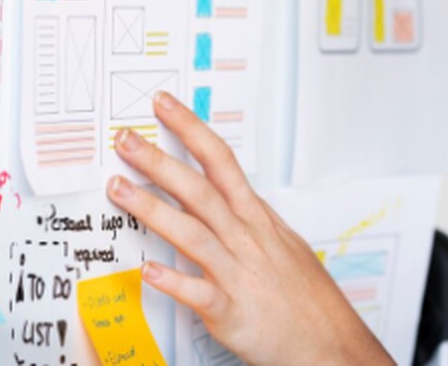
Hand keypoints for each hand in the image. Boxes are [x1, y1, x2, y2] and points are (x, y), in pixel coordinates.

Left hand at [106, 91, 392, 365]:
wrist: (328, 341)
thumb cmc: (305, 296)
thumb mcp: (282, 242)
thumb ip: (249, 219)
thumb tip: (227, 195)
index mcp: (255, 218)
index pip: (220, 161)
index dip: (190, 130)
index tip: (163, 107)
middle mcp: (245, 238)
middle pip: (200, 189)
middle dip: (159, 161)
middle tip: (126, 140)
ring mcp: (238, 272)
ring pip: (192, 232)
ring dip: (152, 209)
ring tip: (119, 190)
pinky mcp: (230, 310)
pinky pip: (198, 293)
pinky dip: (173, 280)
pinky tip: (146, 270)